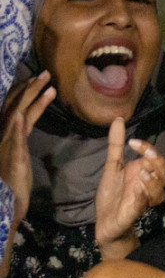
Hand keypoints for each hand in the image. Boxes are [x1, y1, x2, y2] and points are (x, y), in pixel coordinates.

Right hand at [0, 72, 52, 225]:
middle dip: (30, 89)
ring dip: (30, 99)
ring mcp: (7, 148)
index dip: (24, 92)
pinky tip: (19, 117)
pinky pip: (13, 142)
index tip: (37, 79)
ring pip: (17, 118)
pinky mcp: (11, 160)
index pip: (14, 108)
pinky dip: (15, 127)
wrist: (6, 205)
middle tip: (45, 72)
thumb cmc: (14, 183)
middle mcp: (5, 138)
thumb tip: (24, 125)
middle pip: (16, 107)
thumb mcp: (17, 156)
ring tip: (47, 84)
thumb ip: (19, 140)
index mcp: (9, 137)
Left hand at [93, 118, 164, 259]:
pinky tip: (137, 190)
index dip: (149, 148)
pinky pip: (142, 206)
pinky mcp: (133, 213)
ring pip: (160, 193)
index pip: (156, 159)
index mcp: (145, 173)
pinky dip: (141, 198)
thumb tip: (118, 120)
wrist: (104, 221)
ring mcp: (144, 201)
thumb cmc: (111, 195)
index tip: (133, 142)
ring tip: (141, 176)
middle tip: (148, 154)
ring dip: (153, 183)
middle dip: (160, 164)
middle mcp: (149, 187)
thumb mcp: (112, 167)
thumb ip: (116, 145)